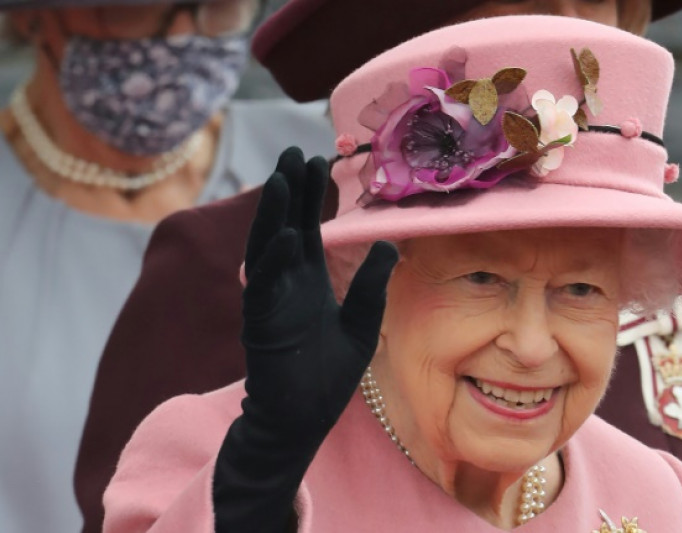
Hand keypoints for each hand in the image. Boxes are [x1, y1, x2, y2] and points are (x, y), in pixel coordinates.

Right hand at [241, 146, 397, 442]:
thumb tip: (390, 245)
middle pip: (285, 226)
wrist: (303, 417)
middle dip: (289, 190)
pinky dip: (273, 261)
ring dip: (275, 213)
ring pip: (267, 247)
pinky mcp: (262, 324)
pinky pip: (264, 287)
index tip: (318, 161)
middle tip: (294, 151)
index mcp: (307, 281)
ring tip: (285, 177)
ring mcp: (270, 301)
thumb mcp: (361, 323)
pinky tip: (287, 235)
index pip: (308, 228)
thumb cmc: (327, 374)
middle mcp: (286, 283)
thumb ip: (370, 285)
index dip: (312, 196)